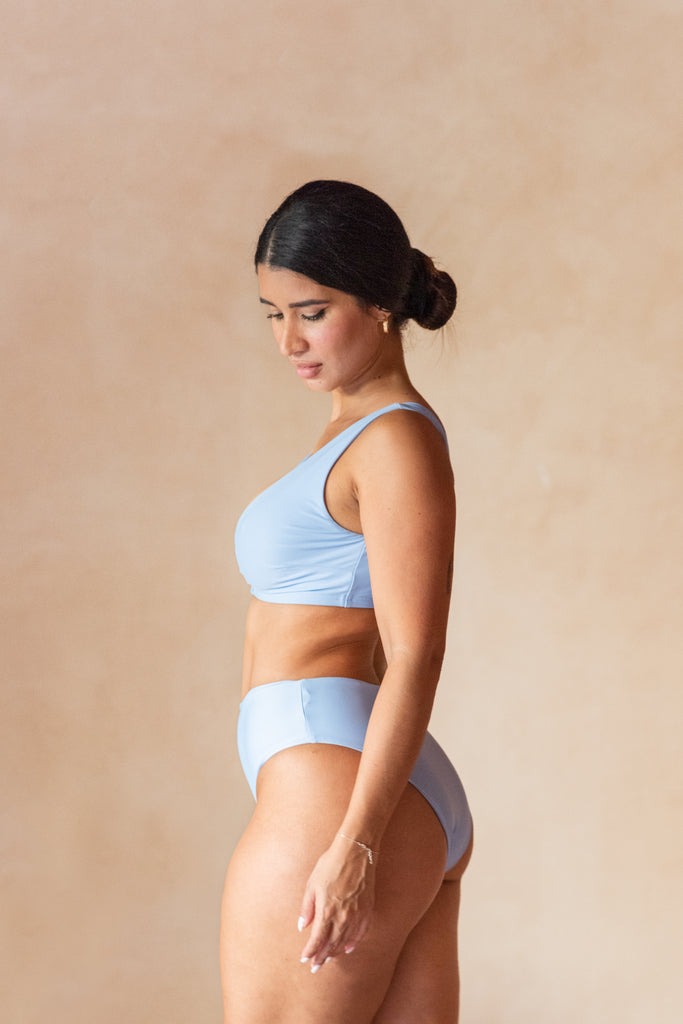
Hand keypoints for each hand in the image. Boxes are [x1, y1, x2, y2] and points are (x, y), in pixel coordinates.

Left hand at [297, 833, 375, 972]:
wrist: (356, 851)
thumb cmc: (331, 865)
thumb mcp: (312, 884)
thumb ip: (307, 908)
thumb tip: (302, 926)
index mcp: (326, 911)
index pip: (317, 940)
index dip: (310, 951)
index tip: (305, 959)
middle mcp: (343, 917)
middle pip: (331, 945)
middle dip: (322, 957)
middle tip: (315, 967)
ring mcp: (357, 915)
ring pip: (345, 941)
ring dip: (336, 952)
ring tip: (329, 959)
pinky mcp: (367, 910)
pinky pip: (360, 933)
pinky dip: (353, 943)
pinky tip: (348, 948)